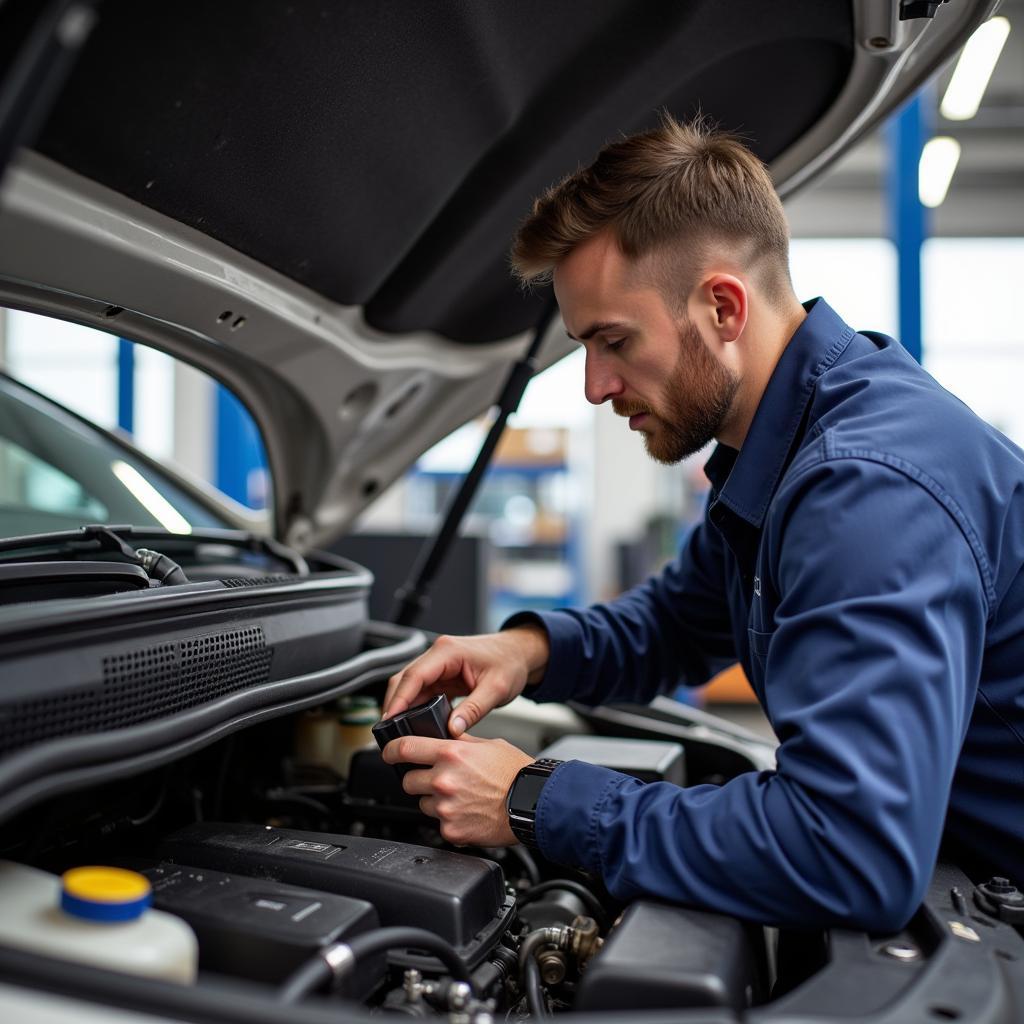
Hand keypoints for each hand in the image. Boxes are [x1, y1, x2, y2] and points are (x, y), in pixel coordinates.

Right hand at [382, 627, 549, 735]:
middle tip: (390, 731)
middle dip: (395, 704)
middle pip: (405, 679)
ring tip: (401, 731)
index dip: (399, 698)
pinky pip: (422, 691)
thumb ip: (473, 710)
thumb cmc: (510, 662)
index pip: (414, 675)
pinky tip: (416, 723)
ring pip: (410, 686)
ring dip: (404, 706)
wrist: (520, 653)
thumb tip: (453, 729)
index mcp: (448, 651)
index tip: (390, 718)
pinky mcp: (442, 674)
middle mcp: (438, 654)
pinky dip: (416, 706)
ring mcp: (439, 664)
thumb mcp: (496, 689)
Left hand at [382, 734, 534, 845]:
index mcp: (451, 753)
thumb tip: (442, 737)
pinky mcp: (451, 830)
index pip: (405, 748)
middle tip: (438, 780)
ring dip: (434, 801)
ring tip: (460, 798)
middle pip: (408, 780)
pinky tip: (468, 813)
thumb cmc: (516, 774)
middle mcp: (444, 780)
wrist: (533, 804)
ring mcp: (445, 807)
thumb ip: (460, 742)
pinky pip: (438, 824)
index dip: (390, 750)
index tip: (387, 753)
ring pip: (422, 803)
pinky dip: (449, 820)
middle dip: (418, 779)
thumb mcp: (488, 745)